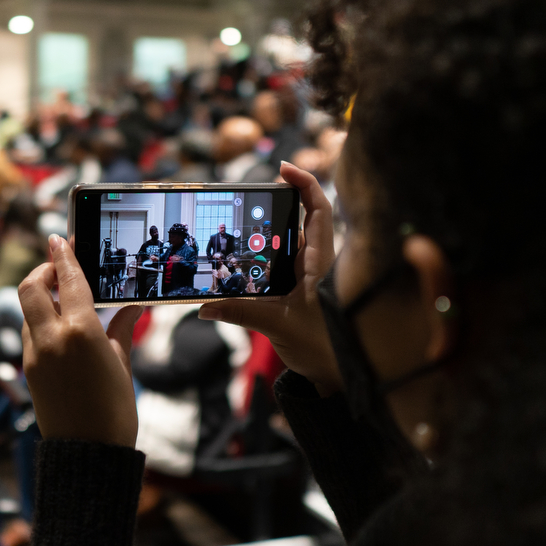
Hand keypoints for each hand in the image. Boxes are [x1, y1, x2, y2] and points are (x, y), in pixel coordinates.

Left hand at [19, 235, 142, 447]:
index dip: (64, 255)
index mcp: (79, 331)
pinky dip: (40, 323)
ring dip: (41, 299)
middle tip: (59, 268)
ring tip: (65, 300)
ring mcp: (33, 355)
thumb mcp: (122, 365)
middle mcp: (50, 339)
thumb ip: (121, 329)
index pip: (67, 280)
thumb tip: (130, 306)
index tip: (60, 238)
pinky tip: (62, 329)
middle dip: (42, 272)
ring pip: (28, 312)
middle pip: (30, 287)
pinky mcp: (28, 371)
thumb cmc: (114, 412)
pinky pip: (30, 335)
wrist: (88, 454)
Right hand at [199, 161, 341, 395]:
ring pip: (293, 243)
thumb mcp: (277, 326)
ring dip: (271, 234)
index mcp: (320, 262)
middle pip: (304, 220)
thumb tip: (205, 306)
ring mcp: (313, 277)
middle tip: (250, 199)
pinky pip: (287, 265)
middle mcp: (319, 264)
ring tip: (242, 230)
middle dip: (278, 205)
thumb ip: (240, 312)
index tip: (284, 168)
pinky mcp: (306, 292)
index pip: (320, 209)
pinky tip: (248, 264)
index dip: (306, 182)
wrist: (341, 377)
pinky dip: (269, 259)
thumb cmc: (323, 349)